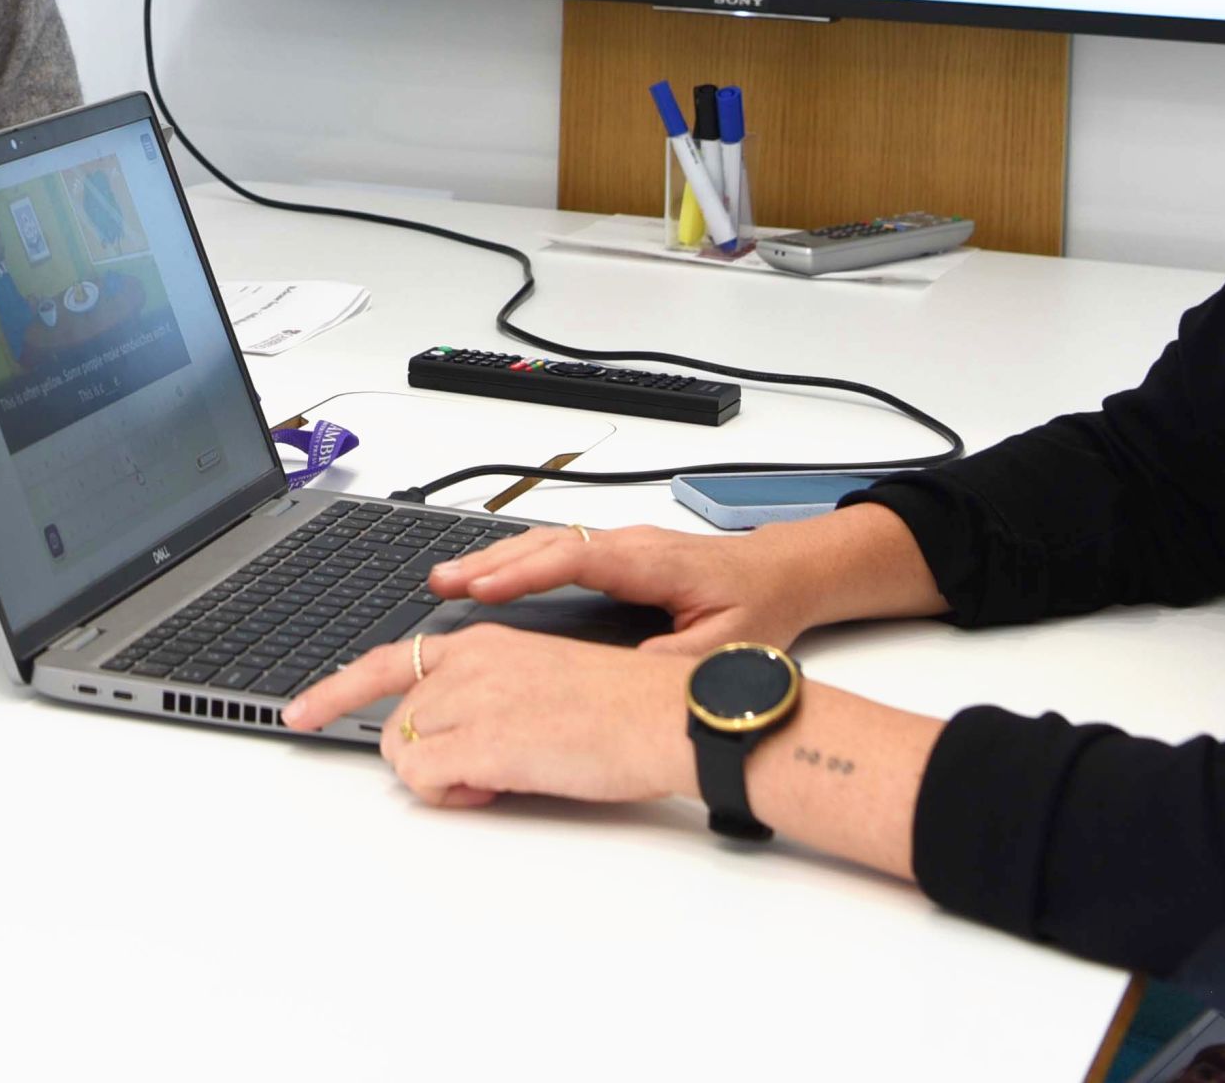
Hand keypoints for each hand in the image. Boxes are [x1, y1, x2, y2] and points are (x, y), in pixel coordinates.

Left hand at [284, 624, 694, 807]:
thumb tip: (447, 741)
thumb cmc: (622, 709)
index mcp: (483, 642)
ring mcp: (475, 698)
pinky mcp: (487, 740)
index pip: (386, 662)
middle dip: (425, 757)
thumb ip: (484, 696)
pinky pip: (423, 779)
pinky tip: (493, 787)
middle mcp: (470, 661)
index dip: (335, 693)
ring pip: (404, 753)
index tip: (301, 713)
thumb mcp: (539, 681)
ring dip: (441, 779)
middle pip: (397, 721)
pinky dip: (449, 796)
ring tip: (499, 776)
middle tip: (480, 773)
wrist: (667, 717)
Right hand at [422, 521, 801, 652]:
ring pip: (547, 542)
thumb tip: (614, 682)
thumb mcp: (723, 649)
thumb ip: (667, 666)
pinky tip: (488, 577)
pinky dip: (516, 561)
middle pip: (547, 542)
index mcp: (653, 562)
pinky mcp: (617, 554)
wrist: (783, 575)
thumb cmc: (759, 608)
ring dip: (496, 559)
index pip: (577, 558)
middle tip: (441, 582)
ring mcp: (621, 544)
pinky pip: (557, 550)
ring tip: (447, 580)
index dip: (526, 573)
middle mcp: (630, 543)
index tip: (482, 589)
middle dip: (490, 561)